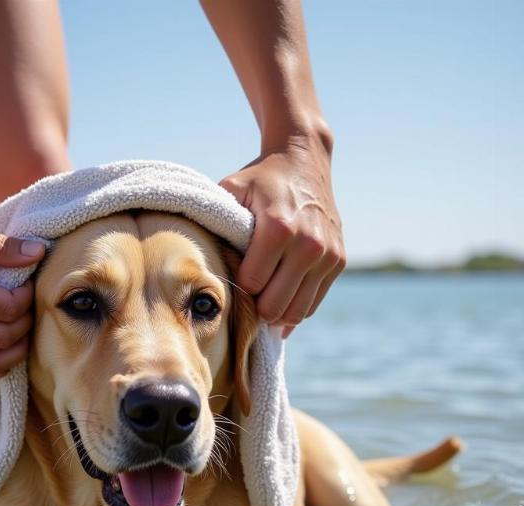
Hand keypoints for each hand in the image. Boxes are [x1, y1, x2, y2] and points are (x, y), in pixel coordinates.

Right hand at [0, 189, 42, 378]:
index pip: (5, 309)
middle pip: (2, 338)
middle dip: (25, 321)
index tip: (27, 280)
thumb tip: (39, 253)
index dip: (27, 297)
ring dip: (15, 350)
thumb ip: (0, 246)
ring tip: (21, 326)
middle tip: (27, 300)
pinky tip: (5, 345)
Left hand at [220, 133, 345, 330]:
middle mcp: (308, 244)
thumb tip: (203, 264)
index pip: (252, 284)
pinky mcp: (338, 261)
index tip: (234, 273)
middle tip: (247, 294)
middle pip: (274, 305)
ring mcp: (327, 255)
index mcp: (279, 228)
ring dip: (276, 312)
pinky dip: (295, 307)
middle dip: (257, 306)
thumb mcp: (232, 190)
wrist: (304, 158)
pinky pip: (313, 304)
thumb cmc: (261, 179)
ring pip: (296, 311)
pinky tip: (280, 299)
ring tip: (262, 300)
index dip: (239, 284)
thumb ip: (216, 224)